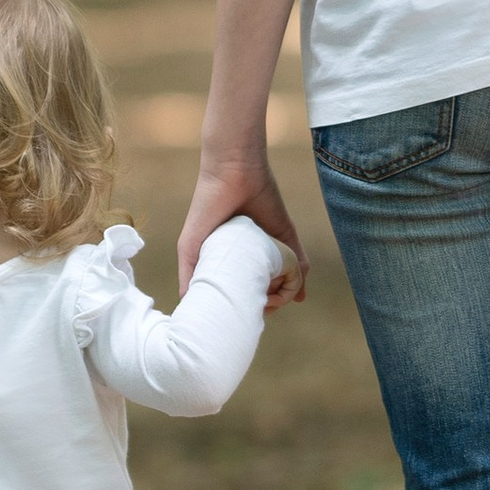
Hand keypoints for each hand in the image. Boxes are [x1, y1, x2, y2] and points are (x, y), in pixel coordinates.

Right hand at [179, 153, 307, 305]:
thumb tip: (187, 304)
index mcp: (229, 259)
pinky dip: (301, 276)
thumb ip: (189, 274)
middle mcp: (250, 254)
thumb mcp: (191, 246)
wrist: (231, 173)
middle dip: (265, 302)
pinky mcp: (287, 233)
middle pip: (263, 286)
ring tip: (278, 301)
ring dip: (286, 292)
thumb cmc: (205, 209)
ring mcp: (270, 245)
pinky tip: (300, 291)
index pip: (238, 288)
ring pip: (283, 277)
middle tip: (262, 310)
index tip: (241, 316)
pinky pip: (299, 259)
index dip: (240, 305)